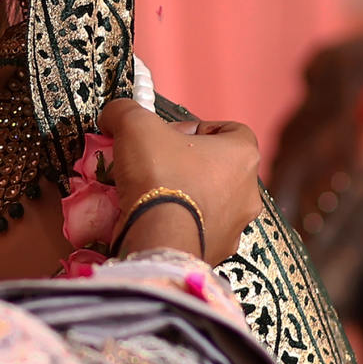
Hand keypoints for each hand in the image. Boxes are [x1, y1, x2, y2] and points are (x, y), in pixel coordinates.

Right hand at [99, 98, 261, 263]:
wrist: (158, 238)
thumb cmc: (160, 177)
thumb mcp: (135, 125)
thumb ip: (125, 111)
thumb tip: (115, 114)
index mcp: (242, 156)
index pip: (229, 130)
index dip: (197, 127)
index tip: (169, 134)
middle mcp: (247, 193)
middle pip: (216, 168)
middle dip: (184, 164)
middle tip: (154, 164)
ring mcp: (234, 226)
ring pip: (207, 202)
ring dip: (181, 195)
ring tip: (147, 194)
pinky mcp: (215, 252)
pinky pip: (195, 230)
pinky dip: (175, 224)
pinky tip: (149, 219)